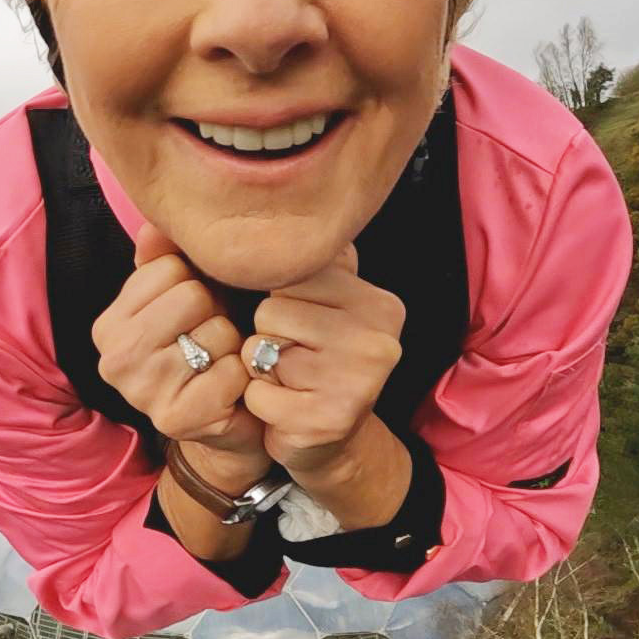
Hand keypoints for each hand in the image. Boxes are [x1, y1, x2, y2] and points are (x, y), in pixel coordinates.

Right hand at [91, 224, 267, 485]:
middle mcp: (114, 358)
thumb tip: (154, 225)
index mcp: (109, 324)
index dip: (196, 284)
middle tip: (211, 339)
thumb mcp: (183, 297)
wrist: (226, 421)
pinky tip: (230, 390)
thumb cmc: (205, 346)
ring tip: (220, 363)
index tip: (195, 313)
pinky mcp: (176, 420)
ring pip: (216, 333)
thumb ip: (165, 257)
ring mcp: (141, 393)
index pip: (169, 266)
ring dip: (231, 347)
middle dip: (215, 314)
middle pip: (191, 296)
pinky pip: (231, 372)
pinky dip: (242, 377)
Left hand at [240, 244, 405, 476]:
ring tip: (291, 381)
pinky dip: (260, 403)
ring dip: (262, 369)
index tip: (305, 324)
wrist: (331, 442)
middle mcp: (378, 340)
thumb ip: (314, 260)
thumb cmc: (316, 361)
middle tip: (296, 357)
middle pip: (272, 312)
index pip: (293, 274)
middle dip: (268, 336)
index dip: (282, 301)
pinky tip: (287, 408)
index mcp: (380, 303)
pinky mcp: (328, 420)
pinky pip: (258, 394)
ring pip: (260, 351)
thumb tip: (278, 196)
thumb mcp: (326, 304)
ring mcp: (357, 383)